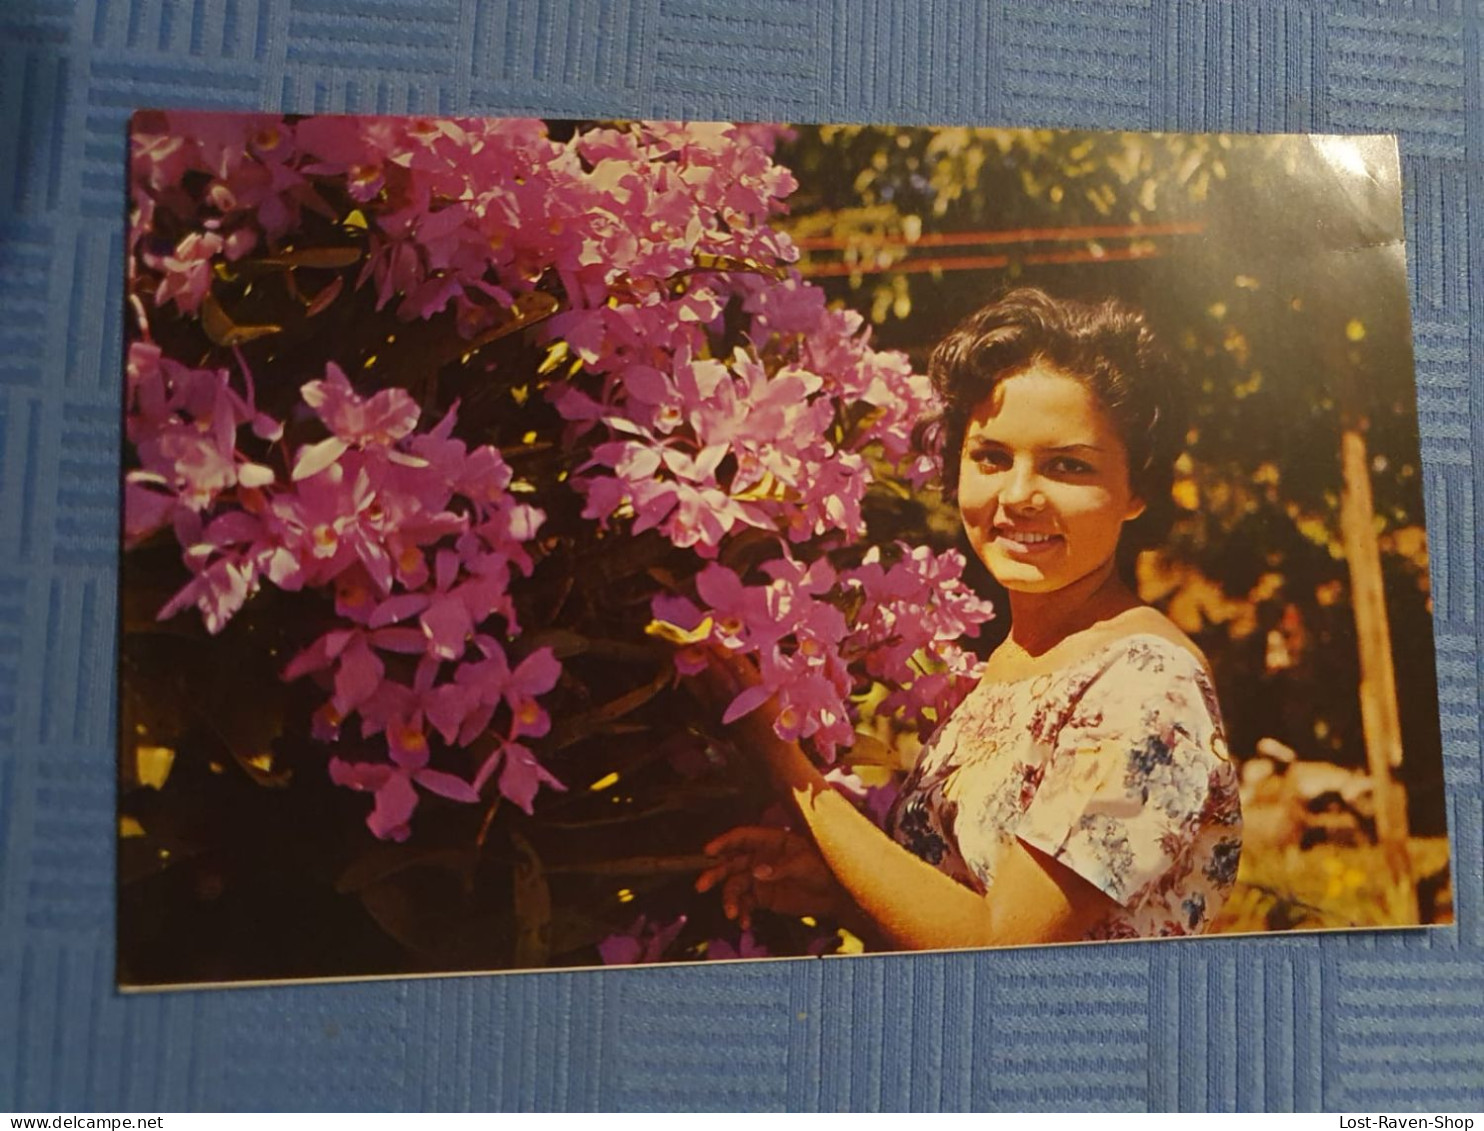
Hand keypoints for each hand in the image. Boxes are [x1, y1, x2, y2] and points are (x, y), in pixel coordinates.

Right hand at [695, 825, 851, 929]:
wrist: (837, 894)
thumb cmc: (825, 869)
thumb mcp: (805, 864)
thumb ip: (780, 867)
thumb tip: (756, 872)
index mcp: (771, 841)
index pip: (742, 837)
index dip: (724, 843)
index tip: (709, 852)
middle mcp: (760, 858)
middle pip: (731, 863)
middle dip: (715, 874)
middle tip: (701, 886)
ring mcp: (760, 878)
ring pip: (736, 887)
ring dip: (730, 900)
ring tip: (732, 914)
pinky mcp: (764, 898)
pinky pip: (746, 904)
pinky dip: (743, 913)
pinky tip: (745, 924)